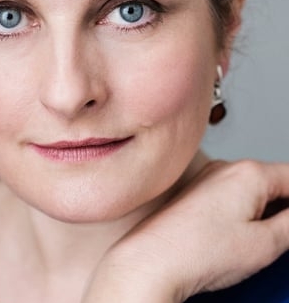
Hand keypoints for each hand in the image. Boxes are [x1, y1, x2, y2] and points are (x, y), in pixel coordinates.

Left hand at [82, 160, 288, 302]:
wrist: (152, 260)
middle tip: (280, 239)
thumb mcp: (264, 244)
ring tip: (258, 244)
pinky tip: (237, 239)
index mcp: (249, 173)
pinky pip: (231, 197)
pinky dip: (243, 214)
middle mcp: (226, 168)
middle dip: (284, 209)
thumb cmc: (198, 251)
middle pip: (273, 183)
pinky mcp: (196, 193)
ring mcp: (208, 179)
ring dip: (264, 212)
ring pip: (252, 191)